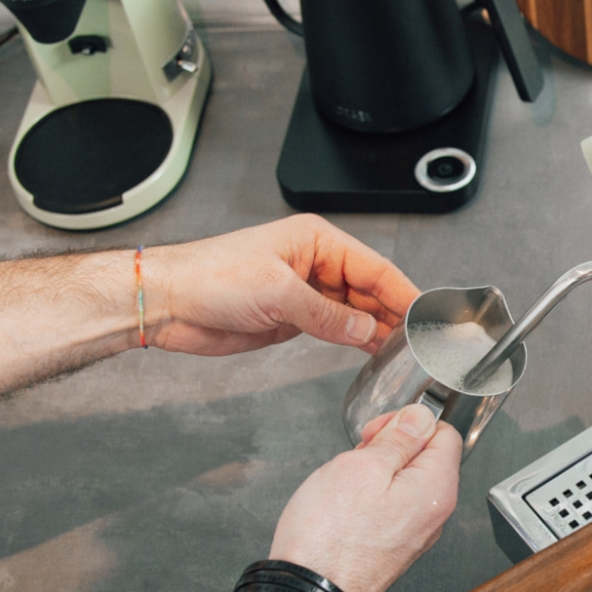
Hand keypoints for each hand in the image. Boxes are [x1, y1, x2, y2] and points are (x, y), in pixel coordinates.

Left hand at [146, 215, 419, 356]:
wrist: (169, 302)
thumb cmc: (210, 277)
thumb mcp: (278, 293)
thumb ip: (326, 315)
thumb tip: (363, 330)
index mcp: (315, 241)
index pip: (373, 267)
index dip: (401, 291)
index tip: (423, 312)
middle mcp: (314, 263)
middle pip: (369, 289)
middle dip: (392, 312)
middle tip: (417, 337)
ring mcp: (305, 291)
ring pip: (354, 311)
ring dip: (375, 329)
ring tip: (401, 348)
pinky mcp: (294, 317)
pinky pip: (335, 328)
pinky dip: (354, 339)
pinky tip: (372, 350)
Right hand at [269, 405, 460, 591]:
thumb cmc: (330, 538)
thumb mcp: (363, 466)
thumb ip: (399, 437)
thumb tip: (420, 418)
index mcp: (437, 489)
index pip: (444, 434)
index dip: (408, 423)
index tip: (379, 432)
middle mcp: (434, 514)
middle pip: (424, 458)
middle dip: (388, 449)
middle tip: (356, 459)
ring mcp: (415, 533)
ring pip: (402, 482)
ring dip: (373, 473)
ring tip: (345, 487)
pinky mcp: (394, 546)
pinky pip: (388, 507)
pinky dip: (367, 498)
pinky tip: (343, 507)